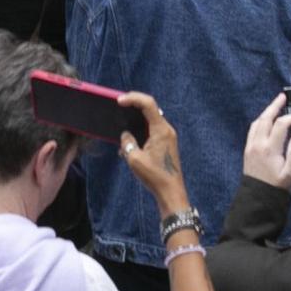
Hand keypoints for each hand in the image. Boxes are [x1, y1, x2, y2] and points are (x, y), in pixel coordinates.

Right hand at [116, 92, 188, 212]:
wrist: (171, 192)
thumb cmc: (155, 176)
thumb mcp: (134, 159)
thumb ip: (127, 142)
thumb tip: (126, 135)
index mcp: (161, 130)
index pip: (148, 104)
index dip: (133, 98)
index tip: (119, 101)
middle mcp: (167, 130)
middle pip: (150, 109)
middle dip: (133, 106)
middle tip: (120, 106)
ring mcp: (168, 137)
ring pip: (150, 120)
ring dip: (136, 121)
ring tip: (122, 127)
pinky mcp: (167, 144)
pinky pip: (152, 131)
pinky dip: (141, 132)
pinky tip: (130, 143)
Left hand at [241, 93, 290, 192]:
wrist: (258, 198)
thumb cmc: (276, 188)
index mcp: (270, 148)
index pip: (281, 124)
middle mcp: (258, 144)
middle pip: (265, 118)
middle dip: (274, 106)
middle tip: (282, 97)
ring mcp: (251, 146)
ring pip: (257, 122)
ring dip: (266, 112)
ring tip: (275, 106)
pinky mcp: (248, 150)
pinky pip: (252, 130)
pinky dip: (260, 121)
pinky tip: (265, 121)